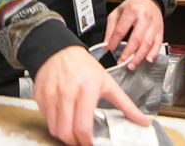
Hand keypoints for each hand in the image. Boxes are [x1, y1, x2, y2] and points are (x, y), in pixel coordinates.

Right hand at [33, 46, 149, 144]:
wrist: (58, 49)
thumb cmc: (83, 66)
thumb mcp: (108, 83)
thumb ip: (126, 105)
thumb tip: (144, 121)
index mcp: (86, 90)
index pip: (82, 127)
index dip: (86, 142)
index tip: (90, 144)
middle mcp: (66, 93)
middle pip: (66, 133)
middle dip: (75, 143)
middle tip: (81, 141)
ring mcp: (51, 95)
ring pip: (54, 129)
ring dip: (64, 135)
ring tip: (72, 131)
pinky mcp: (40, 96)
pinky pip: (46, 119)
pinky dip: (55, 123)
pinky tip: (63, 117)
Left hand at [104, 0, 163, 70]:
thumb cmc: (132, 6)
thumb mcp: (117, 12)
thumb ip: (111, 28)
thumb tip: (106, 43)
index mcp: (131, 11)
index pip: (121, 30)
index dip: (114, 42)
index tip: (109, 50)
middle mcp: (144, 18)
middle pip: (136, 38)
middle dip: (128, 53)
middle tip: (121, 62)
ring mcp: (154, 24)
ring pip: (148, 43)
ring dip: (139, 56)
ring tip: (132, 64)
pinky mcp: (160, 30)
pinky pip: (158, 43)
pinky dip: (154, 53)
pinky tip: (148, 59)